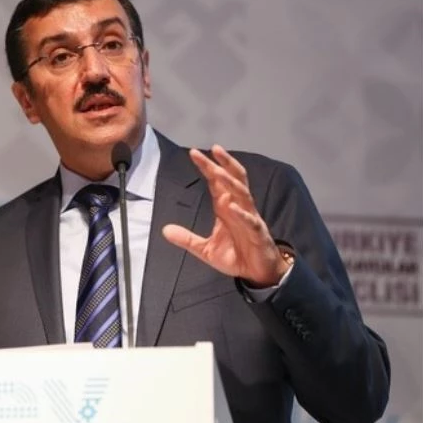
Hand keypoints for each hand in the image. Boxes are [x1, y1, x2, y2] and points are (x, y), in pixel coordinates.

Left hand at [162, 145, 289, 287]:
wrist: (257, 272)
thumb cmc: (236, 255)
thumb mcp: (205, 249)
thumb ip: (186, 239)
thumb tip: (165, 230)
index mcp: (225, 208)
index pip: (216, 182)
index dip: (207, 167)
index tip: (194, 153)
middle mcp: (238, 207)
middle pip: (232, 180)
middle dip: (221, 165)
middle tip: (210, 149)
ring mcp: (249, 218)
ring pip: (242, 194)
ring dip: (230, 182)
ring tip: (218, 172)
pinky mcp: (257, 233)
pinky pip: (250, 220)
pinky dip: (241, 213)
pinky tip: (232, 206)